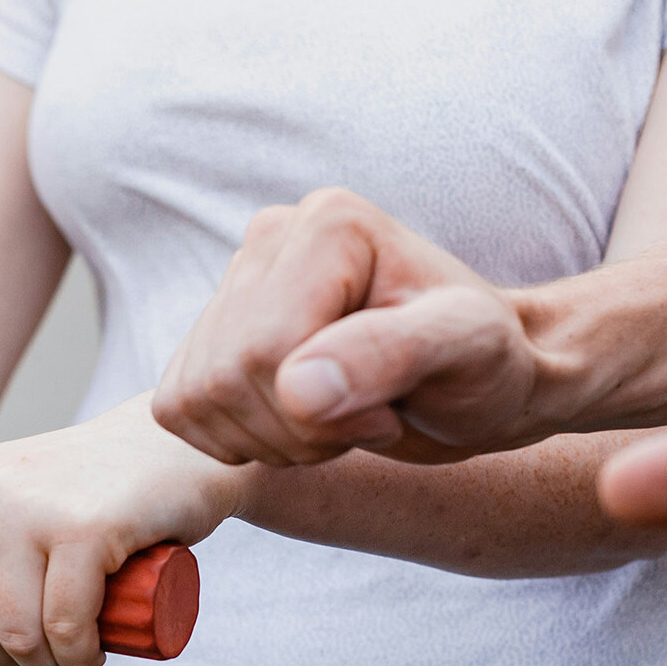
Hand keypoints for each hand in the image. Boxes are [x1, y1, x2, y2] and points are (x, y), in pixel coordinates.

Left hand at [0, 394, 246, 665]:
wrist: (173, 444)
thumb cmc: (88, 489)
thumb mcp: (4, 499)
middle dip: (7, 660)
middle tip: (46, 657)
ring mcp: (27, 508)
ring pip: (19, 633)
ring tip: (75, 656)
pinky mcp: (83, 528)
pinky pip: (66, 625)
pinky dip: (80, 655)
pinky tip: (94, 652)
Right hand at [154, 188, 552, 464]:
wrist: (483, 377)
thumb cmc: (487, 360)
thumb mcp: (466, 352)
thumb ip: (388, 356)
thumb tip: (299, 388)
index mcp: (328, 225)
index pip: (263, 350)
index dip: (319, 410)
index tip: (392, 404)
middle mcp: (270, 239)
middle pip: (223, 378)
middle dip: (298, 430)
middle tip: (372, 416)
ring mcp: (237, 284)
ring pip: (194, 401)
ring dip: (275, 440)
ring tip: (344, 415)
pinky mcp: (215, 333)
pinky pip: (179, 411)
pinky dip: (241, 440)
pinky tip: (306, 420)